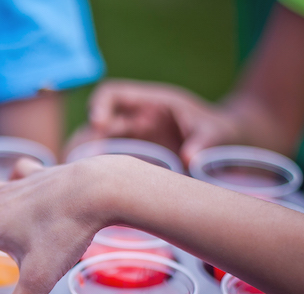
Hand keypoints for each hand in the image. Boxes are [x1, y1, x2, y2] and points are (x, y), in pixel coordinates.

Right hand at [88, 79, 241, 165]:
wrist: (222, 145)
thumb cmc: (217, 131)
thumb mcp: (215, 132)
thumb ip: (204, 141)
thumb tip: (189, 158)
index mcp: (150, 102)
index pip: (113, 93)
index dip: (100, 105)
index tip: (98, 125)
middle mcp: (134, 118)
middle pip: (96, 122)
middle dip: (86, 139)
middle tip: (82, 162)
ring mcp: (130, 138)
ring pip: (95, 143)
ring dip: (85, 158)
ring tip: (82, 178)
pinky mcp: (131, 157)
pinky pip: (105, 161)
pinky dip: (95, 171)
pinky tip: (92, 188)